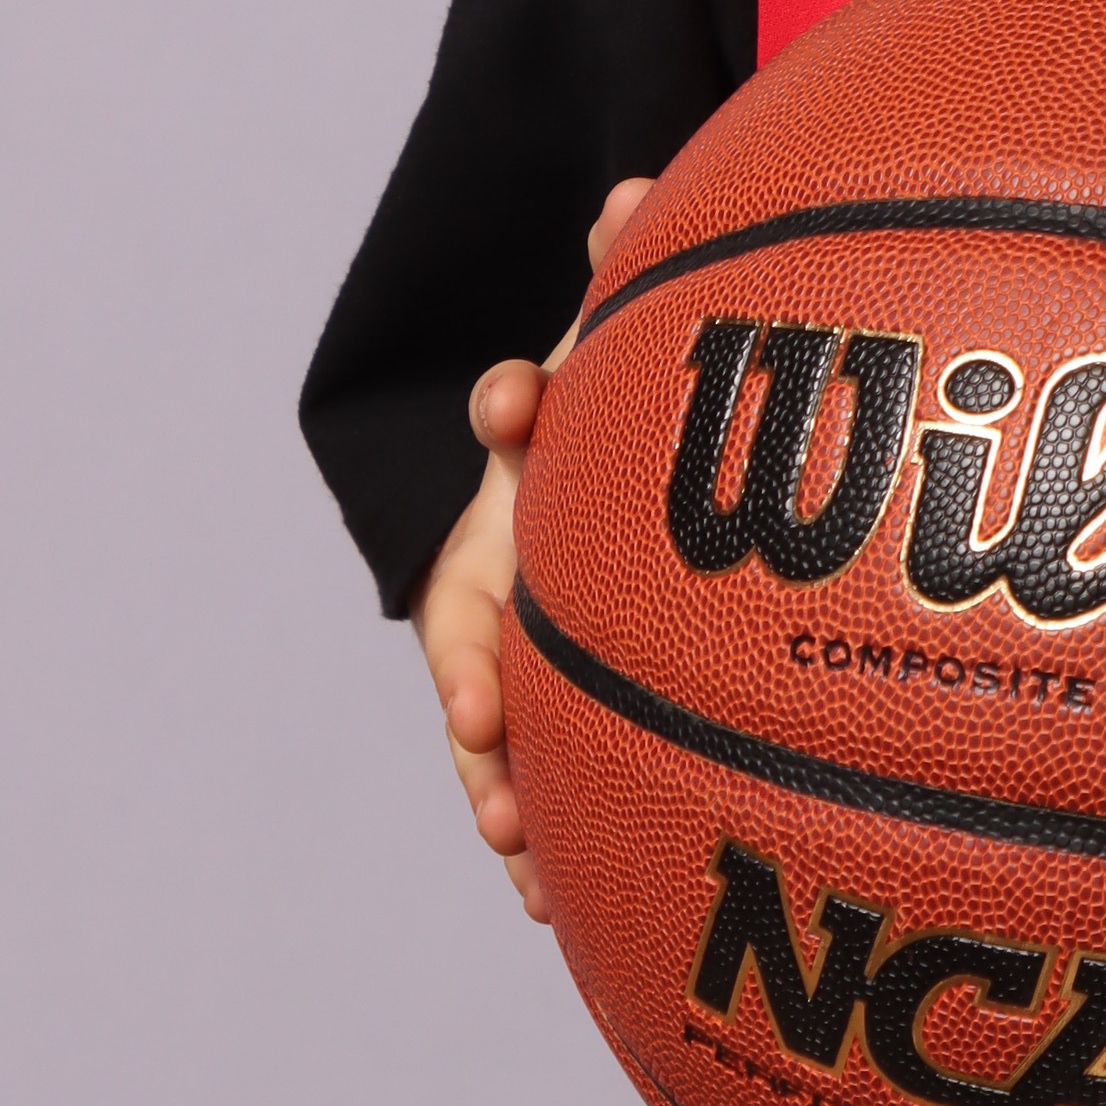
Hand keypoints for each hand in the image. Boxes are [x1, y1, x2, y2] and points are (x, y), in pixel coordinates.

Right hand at [412, 179, 652, 917]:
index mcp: (512, 498)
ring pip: (503, 730)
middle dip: (479, 735)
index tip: (475, 703)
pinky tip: (567, 910)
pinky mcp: (578, 668)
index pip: (473, 572)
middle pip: (470, 668)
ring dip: (508, 797)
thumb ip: (625, 259)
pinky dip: (559, 825)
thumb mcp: (628, 312)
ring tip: (529, 876)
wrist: (628, 393)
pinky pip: (559, 756)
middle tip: (501, 795)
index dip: (469, 639)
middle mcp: (505, 565)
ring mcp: (536, 621)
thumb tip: (634, 195)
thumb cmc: (635, 351)